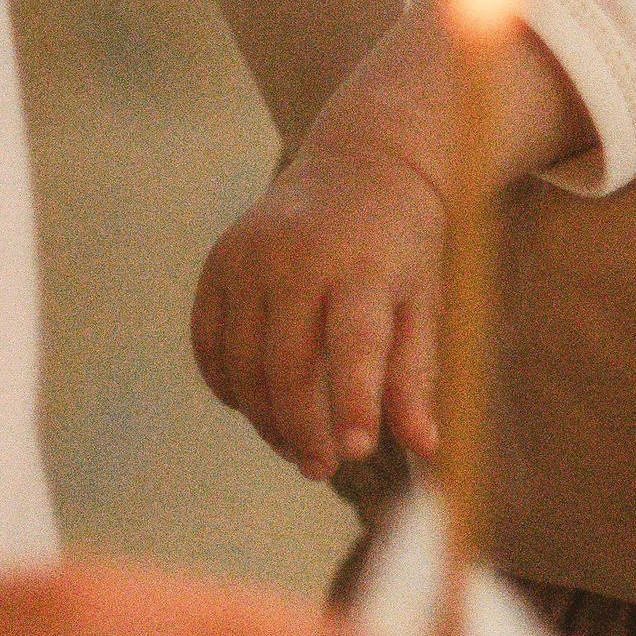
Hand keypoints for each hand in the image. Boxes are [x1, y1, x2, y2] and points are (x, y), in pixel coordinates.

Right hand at [193, 0, 586, 478]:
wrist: (363, 167)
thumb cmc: (404, 248)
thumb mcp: (426, 300)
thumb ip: (417, 372)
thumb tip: (425, 447)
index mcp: (363, 262)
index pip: (355, 340)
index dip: (354, 399)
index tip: (358, 452)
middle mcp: (297, 255)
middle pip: (285, 364)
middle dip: (301, 428)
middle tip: (322, 468)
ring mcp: (249, 256)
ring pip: (242, 363)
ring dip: (264, 418)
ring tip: (298, 446)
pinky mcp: (218, 263)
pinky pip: (208, 343)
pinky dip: (228, 385)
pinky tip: (256, 405)